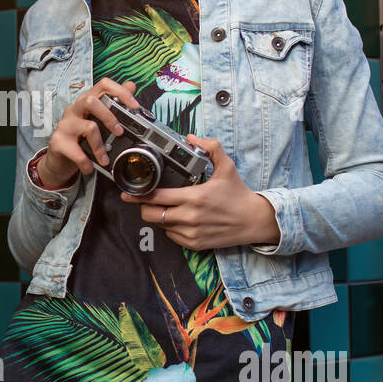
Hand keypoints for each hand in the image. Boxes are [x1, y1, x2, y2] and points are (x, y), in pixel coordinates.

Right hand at [38, 78, 141, 188]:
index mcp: (87, 101)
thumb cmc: (80, 137)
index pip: (103, 85)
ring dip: (100, 146)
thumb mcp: (97, 120)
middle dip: (109, 117)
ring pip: (88, 127)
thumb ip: (114, 103)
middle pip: (91, 101)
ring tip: (105, 160)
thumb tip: (131, 85)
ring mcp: (65, 124)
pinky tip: (90, 167)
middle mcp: (75, 109)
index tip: (134, 106)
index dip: (120, 91)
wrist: (59, 158)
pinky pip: (76, 151)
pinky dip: (86, 162)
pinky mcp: (58, 141)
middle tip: (120, 132)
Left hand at [119, 134, 280, 249]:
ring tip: (164, 206)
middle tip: (144, 199)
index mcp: (195, 197)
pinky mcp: (194, 244)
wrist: (253, 221)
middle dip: (144, 206)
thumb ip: (210, 147)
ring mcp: (191, 233)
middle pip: (151, 214)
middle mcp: (190, 217)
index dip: (139, 194)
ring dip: (157, 216)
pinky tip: (176, 218)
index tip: (129, 192)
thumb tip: (192, 137)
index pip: (157, 197)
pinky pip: (171, 237)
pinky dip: (169, 228)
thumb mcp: (227, 167)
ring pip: (160, 226)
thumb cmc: (238, 194)